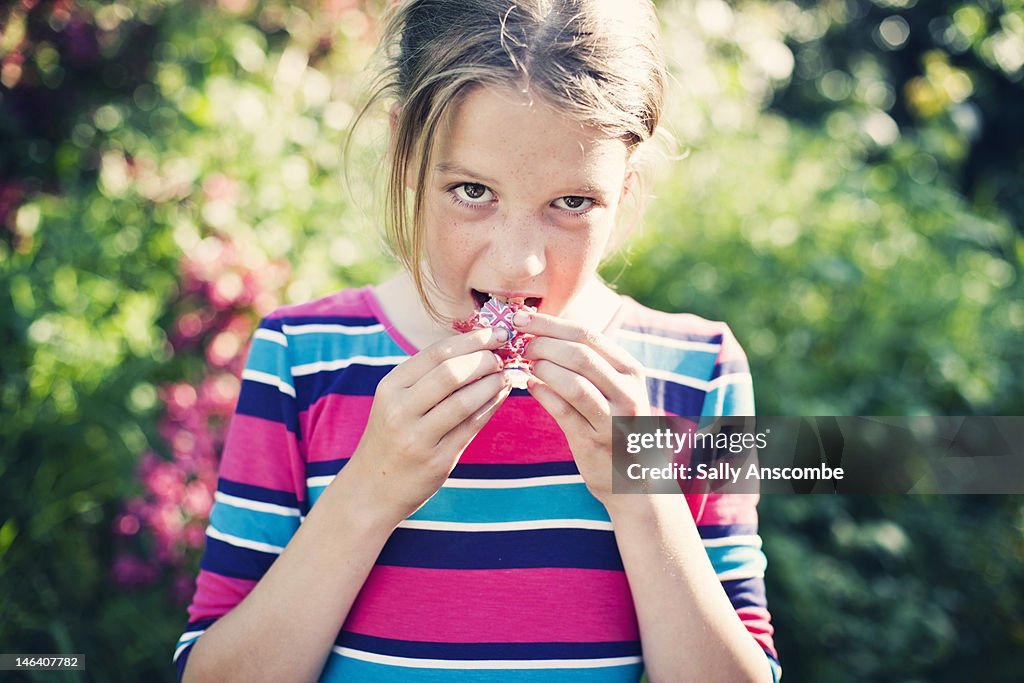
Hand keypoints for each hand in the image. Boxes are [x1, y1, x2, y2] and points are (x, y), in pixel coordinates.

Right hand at [346, 326, 511, 525]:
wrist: (371, 488)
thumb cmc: (391, 436)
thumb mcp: (396, 401)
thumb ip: (428, 376)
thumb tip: (477, 347)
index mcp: (390, 387)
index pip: (436, 352)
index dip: (472, 339)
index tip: (496, 332)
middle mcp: (400, 410)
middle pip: (451, 372)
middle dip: (484, 359)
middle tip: (503, 355)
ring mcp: (417, 437)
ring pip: (464, 400)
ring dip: (492, 384)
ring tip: (506, 375)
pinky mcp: (437, 460)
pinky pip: (472, 427)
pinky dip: (491, 407)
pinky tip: (501, 396)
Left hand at [515, 310, 649, 505]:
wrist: (634, 479)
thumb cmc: (614, 423)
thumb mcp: (614, 388)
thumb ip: (587, 362)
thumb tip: (541, 330)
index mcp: (631, 370)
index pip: (587, 334)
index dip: (550, 323)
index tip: (521, 316)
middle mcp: (628, 392)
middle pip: (580, 354)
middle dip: (543, 344)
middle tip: (520, 344)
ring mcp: (614, 419)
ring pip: (573, 383)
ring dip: (543, 369)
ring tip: (526, 365)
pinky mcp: (596, 442)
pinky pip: (564, 412)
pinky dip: (543, 395)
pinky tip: (530, 386)